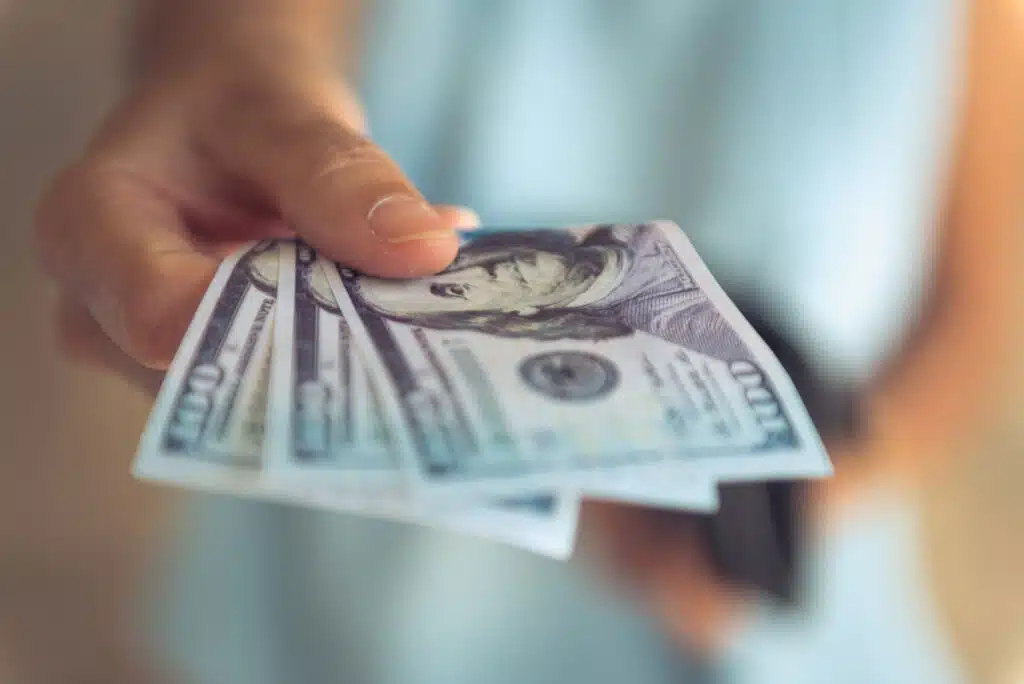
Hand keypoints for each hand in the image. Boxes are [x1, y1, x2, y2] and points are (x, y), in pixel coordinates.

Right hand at [35, 47, 473, 369]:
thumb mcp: (281, 110)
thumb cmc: (231, 105)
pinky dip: (339, 359)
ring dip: (339, 364)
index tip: (382, 317)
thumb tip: (423, 247)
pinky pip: (272, 388)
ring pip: (248, 396)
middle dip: (318, 361)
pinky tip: (396, 326)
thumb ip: (340, 173)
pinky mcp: (203, 370)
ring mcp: (146, 354)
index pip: (163, 316)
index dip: (272, 333)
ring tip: (416, 321)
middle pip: (209, 374)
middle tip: (422, 339)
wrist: (226, 118)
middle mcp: (99, 309)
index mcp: (88, 228)